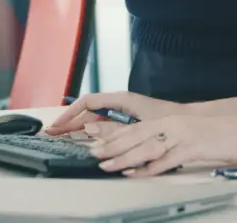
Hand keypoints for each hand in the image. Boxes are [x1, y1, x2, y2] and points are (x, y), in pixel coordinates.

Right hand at [43, 92, 186, 135]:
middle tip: (52, 132)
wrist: (185, 121)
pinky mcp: (125, 121)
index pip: (88, 102)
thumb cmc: (166, 117)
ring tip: (59, 135)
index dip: (70, 113)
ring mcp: (121, 112)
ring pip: (92, 118)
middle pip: (87, 111)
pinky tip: (79, 138)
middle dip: (69, 121)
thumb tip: (87, 128)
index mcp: (120, 99)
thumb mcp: (137, 124)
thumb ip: (112, 127)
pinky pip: (102, 124)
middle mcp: (118, 103)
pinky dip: (89, 130)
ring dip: (76, 126)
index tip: (58, 124)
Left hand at [89, 115, 236, 176]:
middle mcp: (172, 125)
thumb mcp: (186, 135)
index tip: (96, 142)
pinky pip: (165, 160)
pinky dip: (148, 168)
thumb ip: (166, 142)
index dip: (114, 135)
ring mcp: (181, 136)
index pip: (135, 128)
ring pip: (146, 147)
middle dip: (112, 145)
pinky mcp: (191, 148)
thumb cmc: (215, 137)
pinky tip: (135, 173)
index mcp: (169, 121)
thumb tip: (144, 156)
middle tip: (93, 153)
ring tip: (106, 165)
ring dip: (123, 157)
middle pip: (135, 135)